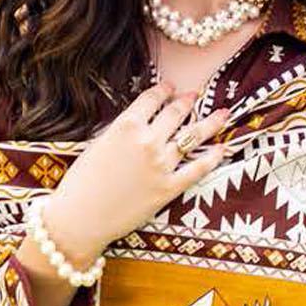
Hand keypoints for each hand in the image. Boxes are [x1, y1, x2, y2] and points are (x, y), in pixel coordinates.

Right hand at [40, 82, 231, 265]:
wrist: (81, 217)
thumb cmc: (82, 182)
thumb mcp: (98, 143)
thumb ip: (121, 129)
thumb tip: (139, 121)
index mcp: (126, 125)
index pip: (152, 98)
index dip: (165, 90)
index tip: (171, 87)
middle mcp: (147, 140)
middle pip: (175, 113)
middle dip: (187, 101)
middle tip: (195, 95)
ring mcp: (161, 164)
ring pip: (193, 136)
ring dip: (211, 122)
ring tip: (223, 114)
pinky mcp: (168, 188)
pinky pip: (197, 169)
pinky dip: (212, 158)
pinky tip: (222, 149)